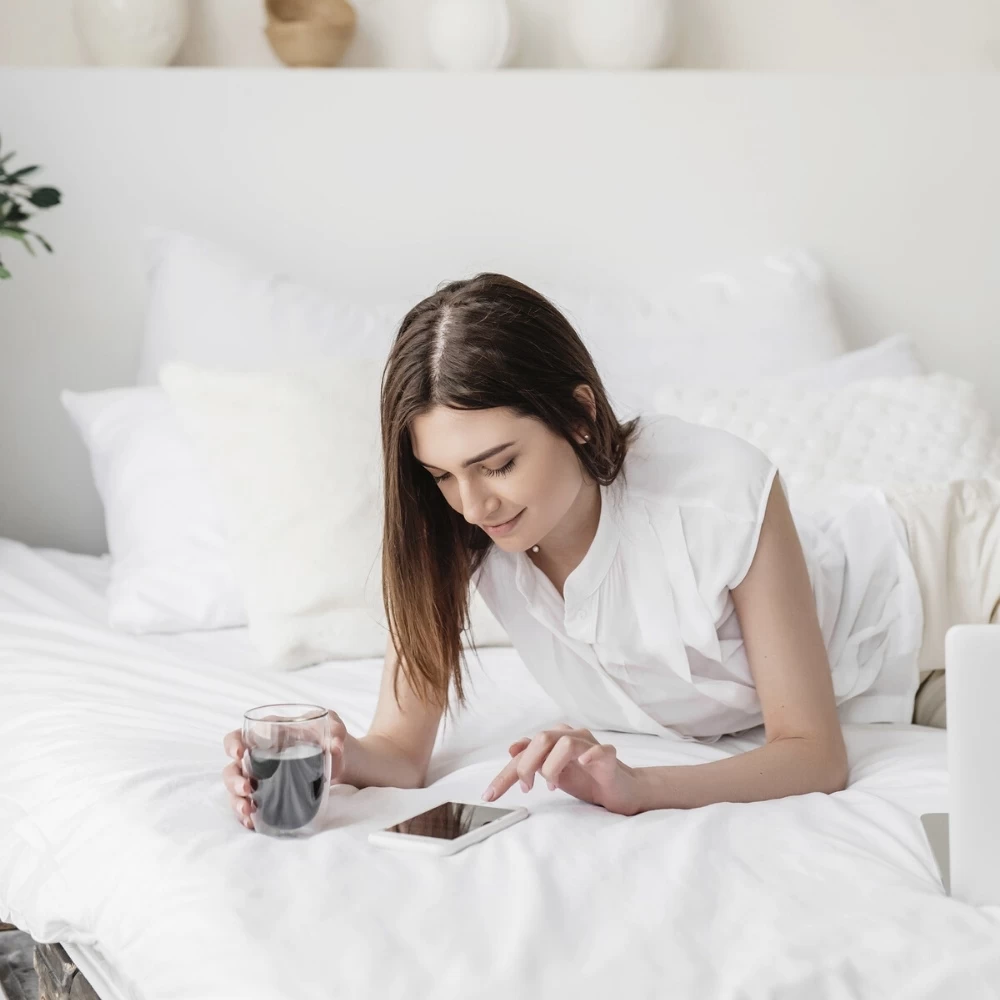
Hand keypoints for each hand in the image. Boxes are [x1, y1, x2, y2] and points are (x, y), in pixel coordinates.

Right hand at [222, 709, 351, 830]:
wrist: (342, 760)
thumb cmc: (330, 736)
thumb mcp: (333, 726)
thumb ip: (335, 730)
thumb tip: (335, 746)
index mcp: (266, 734)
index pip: (237, 737)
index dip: (232, 744)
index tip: (239, 753)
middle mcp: (258, 757)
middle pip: (232, 768)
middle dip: (234, 781)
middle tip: (247, 789)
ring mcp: (261, 779)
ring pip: (236, 790)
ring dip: (237, 801)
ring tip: (249, 811)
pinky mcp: (269, 796)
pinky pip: (250, 807)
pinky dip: (247, 816)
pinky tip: (252, 822)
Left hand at [481, 723, 643, 815]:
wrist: (621, 790)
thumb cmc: (586, 779)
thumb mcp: (552, 772)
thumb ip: (532, 761)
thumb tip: (511, 748)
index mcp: (555, 739)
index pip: (525, 750)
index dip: (505, 774)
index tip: (490, 796)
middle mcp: (572, 736)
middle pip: (542, 739)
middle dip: (527, 765)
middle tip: (528, 788)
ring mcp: (591, 745)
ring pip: (565, 742)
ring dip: (553, 766)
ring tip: (553, 786)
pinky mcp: (609, 758)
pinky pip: (600, 750)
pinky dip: (590, 755)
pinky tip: (584, 763)